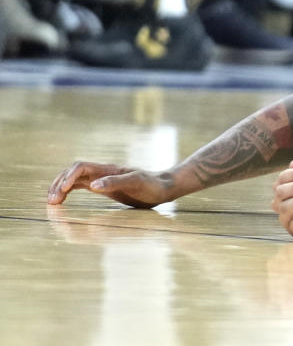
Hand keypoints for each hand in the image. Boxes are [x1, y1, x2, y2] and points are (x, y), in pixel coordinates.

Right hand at [47, 161, 170, 207]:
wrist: (163, 187)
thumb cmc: (152, 185)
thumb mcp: (136, 183)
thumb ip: (115, 182)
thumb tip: (93, 186)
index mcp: (108, 169)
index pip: (81, 167)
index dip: (68, 178)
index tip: (61, 193)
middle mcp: (103, 172)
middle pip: (73, 171)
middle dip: (59, 183)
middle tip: (51, 201)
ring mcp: (102, 178)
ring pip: (75, 178)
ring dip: (61, 187)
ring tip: (51, 201)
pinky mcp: (104, 186)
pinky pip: (81, 185)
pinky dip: (69, 190)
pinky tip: (62, 198)